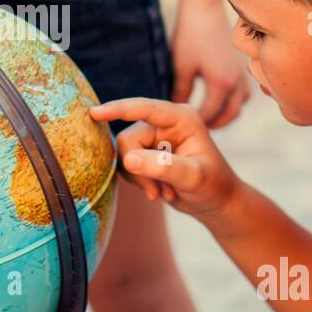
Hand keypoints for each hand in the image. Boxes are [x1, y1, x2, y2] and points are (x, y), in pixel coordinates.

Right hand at [90, 97, 238, 218]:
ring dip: (140, 178)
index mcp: (181, 118)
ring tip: (162, 192)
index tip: (94, 113)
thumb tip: (128, 159)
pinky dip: (140, 182)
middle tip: (155, 190)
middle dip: (137, 168)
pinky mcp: (147, 154)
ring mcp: (154, 138)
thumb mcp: (193, 177)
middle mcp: (165, 123)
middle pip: (128, 139)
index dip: (117, 109)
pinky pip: (127, 164)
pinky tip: (160, 191)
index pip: (144, 108)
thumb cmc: (214, 186)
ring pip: (125, 154)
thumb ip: (162, 166)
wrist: (217, 203)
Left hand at [170, 0, 250, 128]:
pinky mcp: (243, 66)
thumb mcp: (181, 66)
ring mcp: (243, 74)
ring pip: (238, 106)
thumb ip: (180, 92)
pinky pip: (242, 94)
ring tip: (205, 118)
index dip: (195, 125)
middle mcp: (237, 83)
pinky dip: (232, 102)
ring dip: (224, 115)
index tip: (182, 130)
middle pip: (228, 116)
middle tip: (194, 131)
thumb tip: (176, 111)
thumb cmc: (191, 35)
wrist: (206, 7)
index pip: (209, 116)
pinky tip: (218, 100)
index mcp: (221, 85)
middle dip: (212, 125)